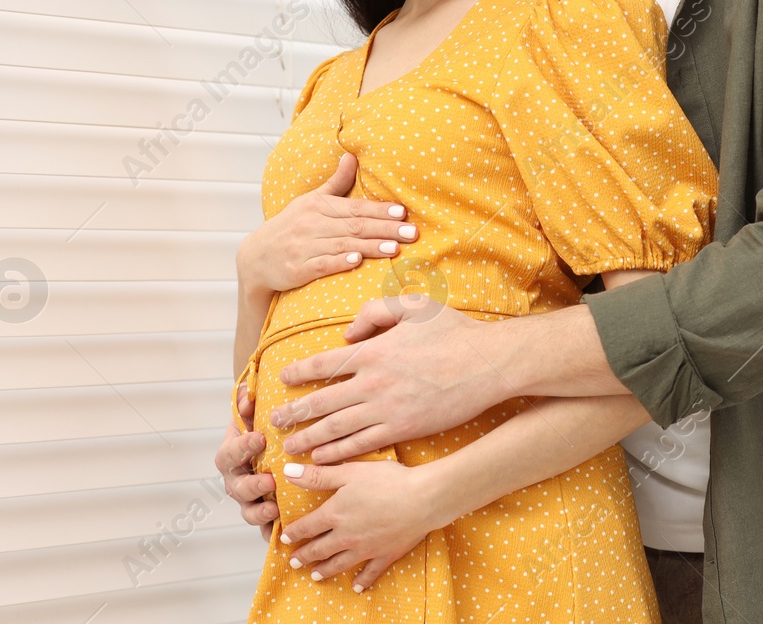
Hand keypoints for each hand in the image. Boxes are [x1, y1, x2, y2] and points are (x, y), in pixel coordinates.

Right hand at [216, 382, 277, 539]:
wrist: (279, 447)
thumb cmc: (265, 427)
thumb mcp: (256, 412)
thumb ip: (248, 402)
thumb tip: (247, 397)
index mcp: (233, 455)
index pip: (229, 454)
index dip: (242, 447)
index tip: (260, 438)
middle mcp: (238, 480)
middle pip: (237, 488)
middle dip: (252, 485)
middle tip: (270, 480)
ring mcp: (251, 500)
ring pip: (249, 512)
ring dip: (261, 512)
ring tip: (275, 508)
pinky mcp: (267, 516)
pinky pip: (267, 529)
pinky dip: (273, 532)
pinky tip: (286, 532)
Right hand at [238, 152, 418, 293]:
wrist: (255, 258)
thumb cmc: (290, 226)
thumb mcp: (310, 201)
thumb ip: (336, 182)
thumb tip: (352, 156)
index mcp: (316, 206)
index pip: (354, 207)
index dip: (379, 209)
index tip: (402, 212)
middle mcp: (310, 224)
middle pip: (354, 226)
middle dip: (385, 229)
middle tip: (412, 232)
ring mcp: (303, 247)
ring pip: (342, 246)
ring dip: (370, 247)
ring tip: (395, 248)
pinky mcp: (297, 269)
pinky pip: (321, 265)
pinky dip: (339, 262)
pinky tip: (357, 262)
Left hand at [269, 296, 508, 461]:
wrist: (488, 365)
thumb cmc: (454, 332)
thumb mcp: (415, 305)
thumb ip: (375, 312)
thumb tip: (347, 333)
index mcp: (373, 351)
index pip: (324, 363)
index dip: (298, 372)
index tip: (281, 379)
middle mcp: (373, 383)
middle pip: (321, 402)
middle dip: (293, 413)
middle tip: (274, 421)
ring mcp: (386, 410)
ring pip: (336, 428)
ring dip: (309, 438)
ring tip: (290, 446)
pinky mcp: (402, 429)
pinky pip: (361, 445)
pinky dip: (337, 453)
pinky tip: (322, 458)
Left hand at [276, 458, 456, 588]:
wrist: (423, 499)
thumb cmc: (389, 481)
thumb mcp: (351, 471)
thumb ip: (318, 475)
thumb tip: (288, 473)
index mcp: (336, 514)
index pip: (308, 526)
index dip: (294, 533)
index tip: (285, 538)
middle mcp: (346, 536)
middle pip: (319, 549)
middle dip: (304, 556)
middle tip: (294, 561)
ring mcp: (366, 549)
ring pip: (339, 563)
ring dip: (324, 570)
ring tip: (315, 575)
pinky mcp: (385, 555)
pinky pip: (370, 572)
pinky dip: (362, 580)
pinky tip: (357, 586)